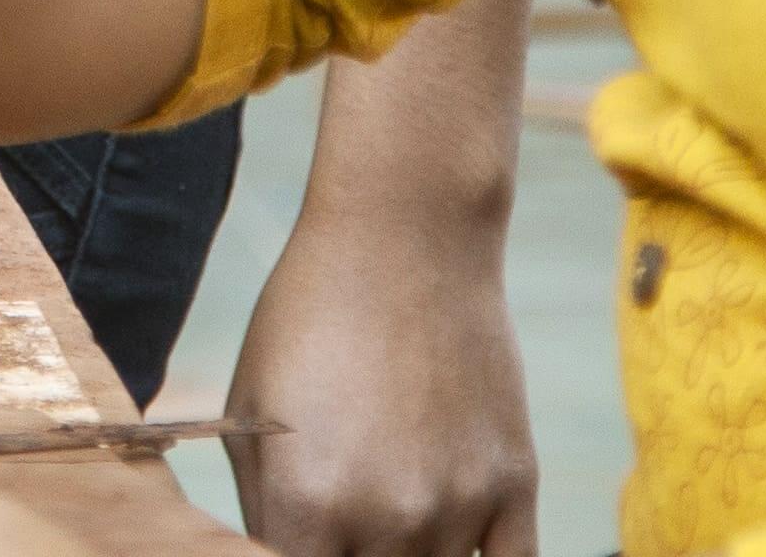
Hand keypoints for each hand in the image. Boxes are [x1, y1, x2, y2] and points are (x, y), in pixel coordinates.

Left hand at [226, 198, 535, 556]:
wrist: (405, 241)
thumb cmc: (309, 317)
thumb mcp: (250, 411)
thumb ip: (262, 508)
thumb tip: (275, 554)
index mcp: (305, 503)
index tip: (304, 536)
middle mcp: (385, 520)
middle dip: (347, 555)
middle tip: (346, 515)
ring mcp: (457, 508)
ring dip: (407, 556)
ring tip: (390, 499)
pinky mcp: (515, 487)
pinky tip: (454, 536)